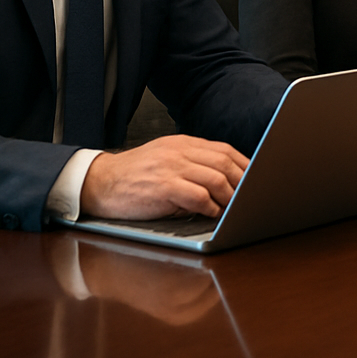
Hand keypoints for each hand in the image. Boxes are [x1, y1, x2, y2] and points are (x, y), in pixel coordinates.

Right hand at [80, 135, 249, 219]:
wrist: (99, 182)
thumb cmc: (135, 176)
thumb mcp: (166, 160)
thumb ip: (193, 164)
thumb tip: (225, 181)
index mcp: (183, 143)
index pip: (225, 150)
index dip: (245, 165)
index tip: (258, 178)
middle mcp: (180, 152)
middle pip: (225, 163)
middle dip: (243, 182)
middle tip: (251, 197)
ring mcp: (172, 168)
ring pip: (216, 179)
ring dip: (230, 196)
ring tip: (234, 209)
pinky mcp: (163, 187)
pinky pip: (198, 196)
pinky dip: (211, 207)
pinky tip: (213, 214)